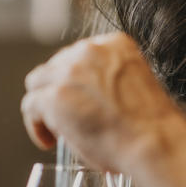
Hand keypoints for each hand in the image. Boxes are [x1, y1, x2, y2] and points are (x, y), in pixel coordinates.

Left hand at [21, 32, 185, 172]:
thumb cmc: (151, 126)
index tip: (80, 99)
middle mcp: (89, 51)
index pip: (78, 56)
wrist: (154, 142)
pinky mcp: (54, 97)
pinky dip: (36, 125)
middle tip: (67, 117)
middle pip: (55, 67)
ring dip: (44, 105)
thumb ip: (110, 80)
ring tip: (56, 130)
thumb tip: (89, 98)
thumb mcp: (136, 85)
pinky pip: (31, 106)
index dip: (75, 81)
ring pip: (38, 83)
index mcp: (114, 44)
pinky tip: (48, 140)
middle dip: (58, 91)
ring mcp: (69, 73)